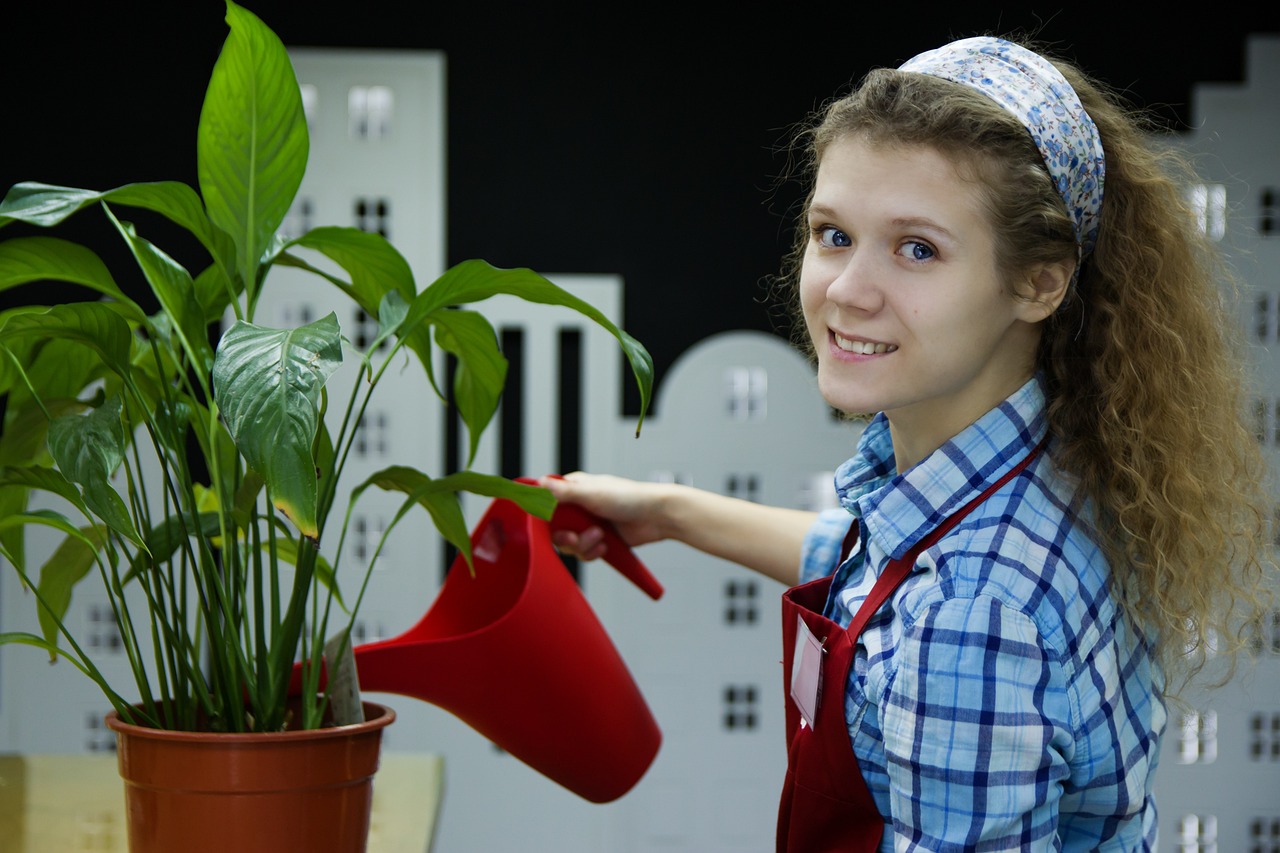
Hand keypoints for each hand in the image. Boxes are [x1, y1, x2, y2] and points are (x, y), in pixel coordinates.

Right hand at [539, 472, 670, 560]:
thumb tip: (537, 483)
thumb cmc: (628, 497)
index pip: (545, 503)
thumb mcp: (591, 493)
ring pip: (569, 544)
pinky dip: (592, 552)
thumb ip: (563, 492)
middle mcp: (578, 507)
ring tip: (600, 537)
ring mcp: (588, 524)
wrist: (657, 516)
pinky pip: (584, 553)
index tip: (547, 526)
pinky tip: (605, 545)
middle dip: (566, 537)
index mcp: (573, 490)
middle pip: (555, 529)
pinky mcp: (598, 540)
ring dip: (583, 544)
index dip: (544, 517)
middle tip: (574, 538)